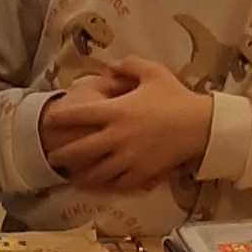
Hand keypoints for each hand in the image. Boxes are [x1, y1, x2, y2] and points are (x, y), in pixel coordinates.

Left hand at [39, 58, 213, 192]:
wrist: (201, 126)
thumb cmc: (176, 97)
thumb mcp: (152, 72)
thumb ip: (128, 65)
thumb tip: (110, 67)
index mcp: (116, 111)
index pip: (78, 115)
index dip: (60, 118)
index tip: (50, 120)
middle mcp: (116, 137)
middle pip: (80, 150)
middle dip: (62, 155)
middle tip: (52, 156)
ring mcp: (128, 158)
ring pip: (95, 173)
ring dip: (79, 176)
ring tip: (71, 177)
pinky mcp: (141, 173)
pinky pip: (117, 183)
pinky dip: (104, 186)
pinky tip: (98, 186)